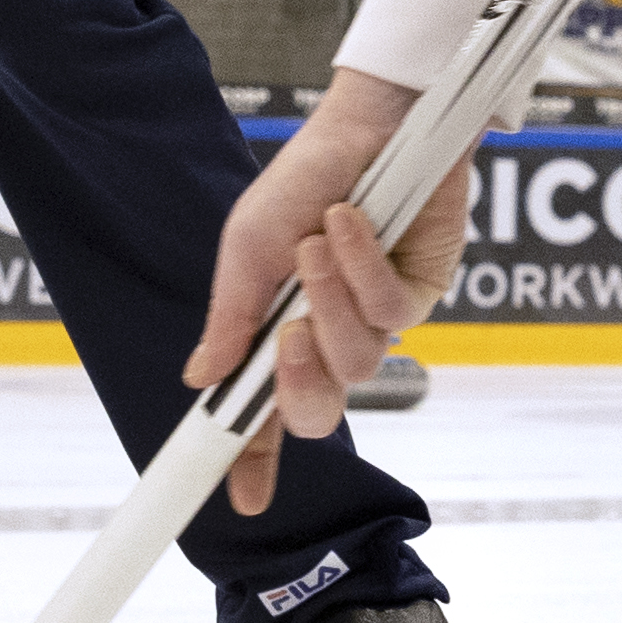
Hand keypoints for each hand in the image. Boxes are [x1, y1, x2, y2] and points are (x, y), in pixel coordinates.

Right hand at [188, 66, 473, 513]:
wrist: (370, 122)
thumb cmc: (306, 178)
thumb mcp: (249, 245)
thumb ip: (232, 314)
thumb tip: (200, 380)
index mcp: (279, 332)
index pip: (261, 412)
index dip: (250, 461)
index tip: (241, 501)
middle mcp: (329, 335)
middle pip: (318, 410)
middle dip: (299, 384)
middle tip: (286, 338)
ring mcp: (378, 319)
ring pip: (357, 360)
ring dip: (331, 301)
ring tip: (314, 244)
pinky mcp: (421, 291)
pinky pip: (391, 309)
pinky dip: (363, 268)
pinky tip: (349, 224)